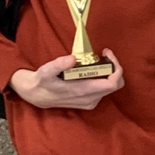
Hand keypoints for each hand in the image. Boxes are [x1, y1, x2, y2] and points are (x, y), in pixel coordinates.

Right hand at [9, 49, 123, 108]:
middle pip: (116, 84)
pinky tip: (95, 68)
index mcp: (83, 91)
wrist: (38, 96)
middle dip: (115, 67)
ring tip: (100, 59)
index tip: (108, 53)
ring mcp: (91, 101)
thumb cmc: (43, 82)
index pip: (112, 83)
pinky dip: (105, 77)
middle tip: (106, 54)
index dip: (116, 68)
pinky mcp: (90, 102)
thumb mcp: (46, 71)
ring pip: (111, 87)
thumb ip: (59, 64)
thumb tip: (73, 58)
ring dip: (110, 72)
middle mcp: (90, 99)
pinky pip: (105, 89)